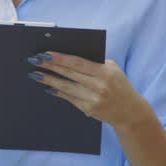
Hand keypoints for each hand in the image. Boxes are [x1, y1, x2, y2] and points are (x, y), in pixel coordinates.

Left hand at [29, 52, 151, 128]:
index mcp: (105, 72)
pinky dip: (57, 92)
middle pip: (69, 73)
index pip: (78, 62)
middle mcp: (99, 86)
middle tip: (34, 60)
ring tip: (35, 74)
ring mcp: (93, 99)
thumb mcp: (113, 69)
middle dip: (50, 66)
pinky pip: (69, 98)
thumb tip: (67, 55)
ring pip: (66, 87)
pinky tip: (47, 87)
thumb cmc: (119, 85)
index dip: (60, 58)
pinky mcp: (88, 109)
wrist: (130, 112)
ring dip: (48, 80)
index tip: (45, 53)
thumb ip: (94, 62)